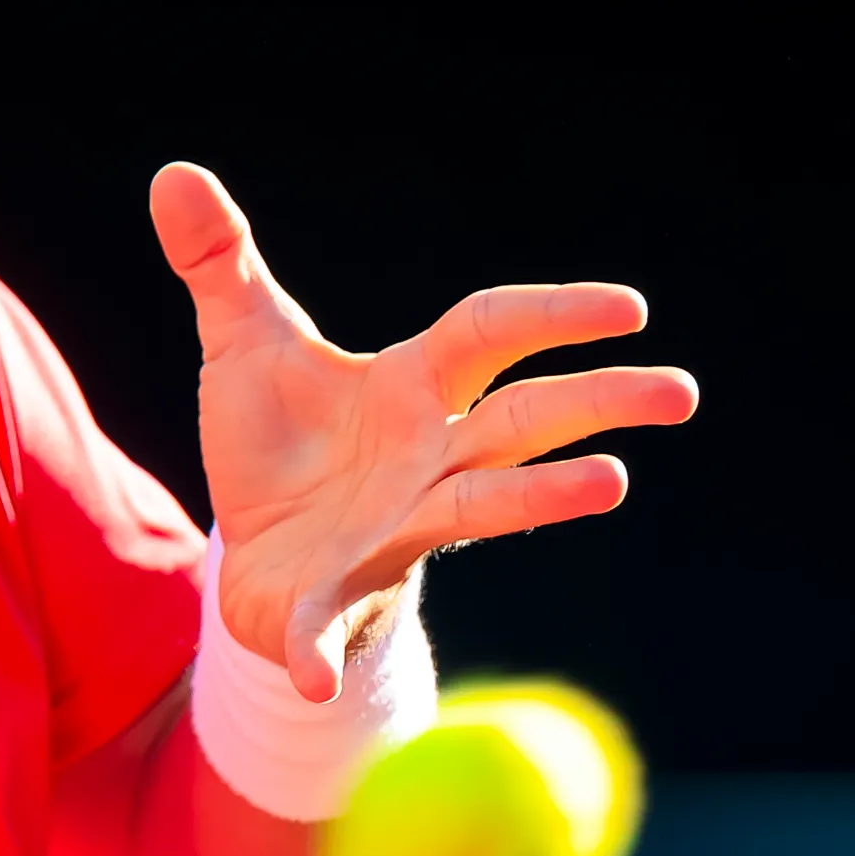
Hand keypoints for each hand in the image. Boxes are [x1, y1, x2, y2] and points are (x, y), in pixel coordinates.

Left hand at [150, 163, 697, 704]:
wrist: (250, 552)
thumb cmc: (276, 443)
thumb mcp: (243, 342)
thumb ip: (218, 262)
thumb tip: (174, 174)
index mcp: (410, 389)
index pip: (492, 336)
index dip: (552, 315)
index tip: (628, 307)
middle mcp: (427, 461)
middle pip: (525, 423)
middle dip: (599, 403)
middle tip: (680, 391)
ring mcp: (394, 532)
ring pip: (484, 510)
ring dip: (544, 500)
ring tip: (613, 484)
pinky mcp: (331, 602)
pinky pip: (332, 629)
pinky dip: (322, 654)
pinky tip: (314, 681)